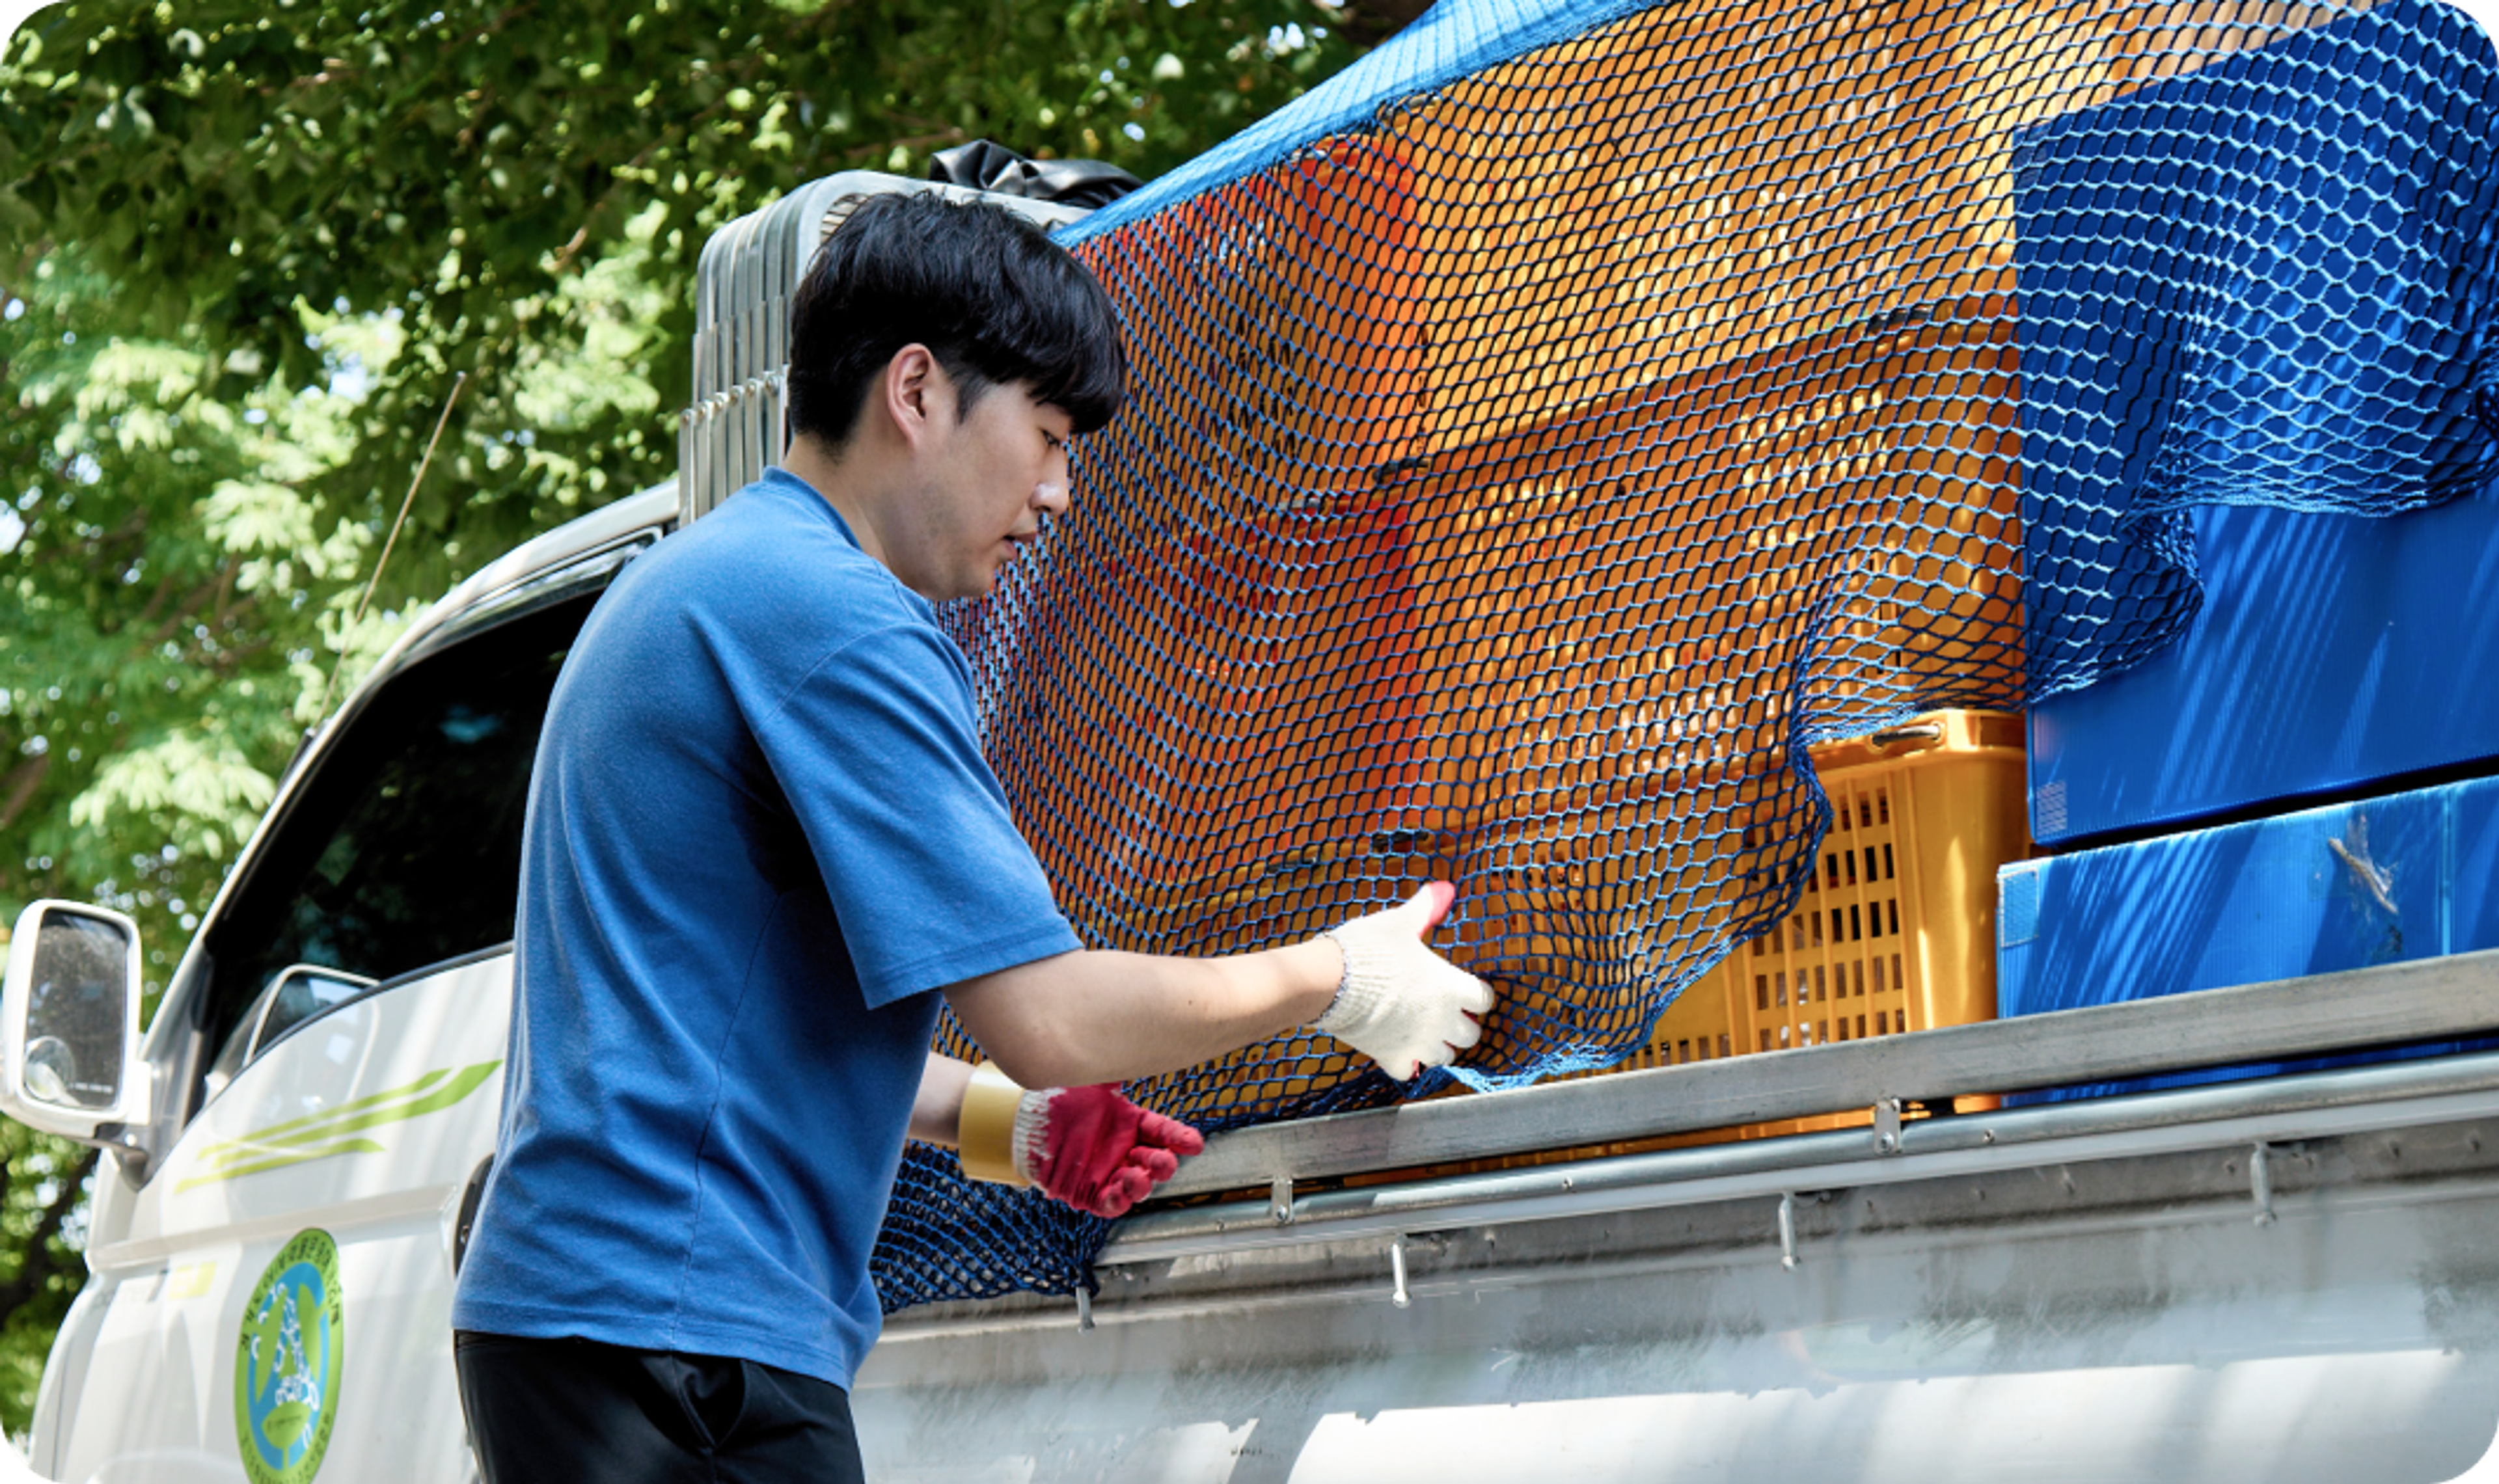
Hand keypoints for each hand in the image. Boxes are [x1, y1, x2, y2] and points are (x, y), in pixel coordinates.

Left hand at [1014, 1084, 1205, 1218]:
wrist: (1024, 1119)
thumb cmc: (1059, 1095)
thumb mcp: (1091, 1079)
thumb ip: (1115, 1068)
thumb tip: (1138, 1045)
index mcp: (1131, 1122)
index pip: (1162, 1131)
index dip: (1179, 1138)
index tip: (1194, 1143)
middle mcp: (1123, 1149)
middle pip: (1154, 1162)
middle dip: (1163, 1164)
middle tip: (1164, 1160)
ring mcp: (1107, 1171)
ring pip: (1136, 1186)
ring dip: (1142, 1185)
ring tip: (1139, 1176)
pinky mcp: (1087, 1191)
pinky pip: (1108, 1204)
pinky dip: (1118, 1201)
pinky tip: (1121, 1191)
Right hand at [1313, 881, 1494, 1080]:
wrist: (1330, 980)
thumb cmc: (1369, 948)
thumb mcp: (1400, 923)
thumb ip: (1426, 910)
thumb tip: (1446, 888)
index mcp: (1451, 985)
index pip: (1485, 999)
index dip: (1475, 994)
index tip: (1463, 990)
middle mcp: (1442, 1019)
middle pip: (1472, 1035)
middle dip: (1461, 1025)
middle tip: (1443, 1013)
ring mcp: (1419, 1042)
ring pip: (1445, 1056)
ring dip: (1438, 1046)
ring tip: (1422, 1032)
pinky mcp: (1393, 1057)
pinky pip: (1408, 1071)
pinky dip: (1405, 1063)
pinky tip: (1396, 1050)